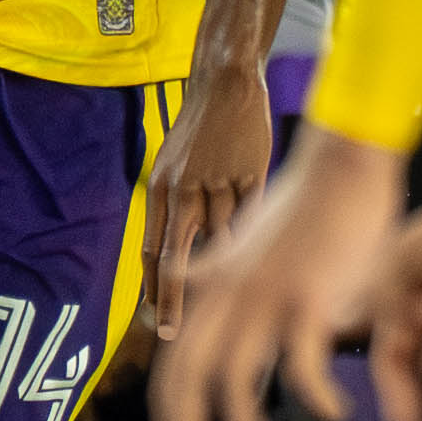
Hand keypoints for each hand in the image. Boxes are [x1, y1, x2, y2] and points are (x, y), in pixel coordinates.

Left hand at [132, 56, 276, 340]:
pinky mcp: (252, 174)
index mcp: (162, 188)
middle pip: (177, 252)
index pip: (153, 249)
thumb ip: (173, 212)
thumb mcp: (173, 169)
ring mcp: (220, 180)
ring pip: (225, 236)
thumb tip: (174, 263)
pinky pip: (254, 216)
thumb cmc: (199, 134)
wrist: (226, 86)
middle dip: (173, 297)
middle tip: (171, 335)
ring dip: (231, 262)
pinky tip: (268, 250)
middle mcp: (185, 187)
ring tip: (241, 290)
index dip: (153, 287)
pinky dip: (259, 234)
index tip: (155, 322)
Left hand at [149, 126, 402, 420]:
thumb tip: (190, 283)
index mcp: (213, 282)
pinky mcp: (310, 298)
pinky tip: (332, 414)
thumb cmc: (302, 205)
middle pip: (192, 370)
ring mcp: (266, 296)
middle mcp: (229, 292)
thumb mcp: (240, 241)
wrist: (342, 165)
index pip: (175, 351)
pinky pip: (303, 364)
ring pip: (236, 376)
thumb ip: (214, 269)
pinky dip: (315, 397)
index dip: (167, 398)